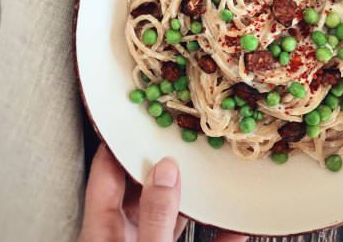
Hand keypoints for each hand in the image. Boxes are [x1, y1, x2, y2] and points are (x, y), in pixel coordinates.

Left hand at [79, 144, 247, 241]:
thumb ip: (153, 216)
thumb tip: (165, 170)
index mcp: (103, 233)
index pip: (107, 171)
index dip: (122, 139)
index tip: (142, 113)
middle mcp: (127, 239)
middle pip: (143, 186)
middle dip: (165, 159)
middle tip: (185, 132)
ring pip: (175, 212)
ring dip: (196, 191)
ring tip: (212, 164)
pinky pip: (204, 241)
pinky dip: (221, 231)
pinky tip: (238, 221)